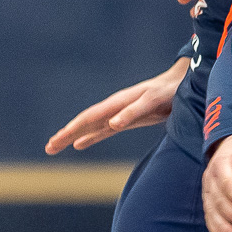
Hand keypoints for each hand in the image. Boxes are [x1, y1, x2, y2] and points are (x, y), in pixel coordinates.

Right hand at [44, 57, 187, 152]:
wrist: (183, 83)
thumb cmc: (169, 91)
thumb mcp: (152, 101)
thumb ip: (133, 112)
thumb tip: (111, 125)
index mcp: (118, 103)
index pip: (89, 118)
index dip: (72, 130)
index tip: (56, 142)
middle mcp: (115, 107)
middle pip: (85, 122)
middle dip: (66, 135)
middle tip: (48, 148)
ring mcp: (120, 113)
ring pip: (91, 126)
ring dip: (74, 136)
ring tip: (56, 147)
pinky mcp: (128, 119)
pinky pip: (103, 129)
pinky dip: (91, 136)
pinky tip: (81, 143)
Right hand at [202, 133, 231, 231]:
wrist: (228, 143)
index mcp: (222, 163)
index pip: (227, 181)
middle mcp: (211, 177)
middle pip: (220, 199)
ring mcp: (208, 189)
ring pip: (212, 210)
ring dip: (222, 226)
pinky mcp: (209, 198)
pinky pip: (209, 215)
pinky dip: (215, 229)